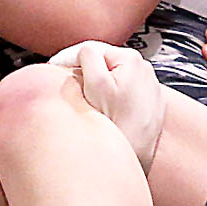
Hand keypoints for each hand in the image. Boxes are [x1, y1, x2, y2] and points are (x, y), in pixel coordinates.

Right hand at [51, 42, 164, 170]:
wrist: (139, 155)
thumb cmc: (120, 124)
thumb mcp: (95, 84)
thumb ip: (88, 57)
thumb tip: (84, 51)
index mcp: (131, 60)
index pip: (92, 50)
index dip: (69, 58)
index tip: (55, 67)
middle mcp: (145, 70)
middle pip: (105, 64)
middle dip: (85, 72)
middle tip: (68, 84)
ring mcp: (150, 88)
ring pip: (115, 79)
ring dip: (99, 85)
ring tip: (86, 100)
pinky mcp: (151, 105)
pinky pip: (126, 94)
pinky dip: (112, 98)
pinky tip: (104, 110)